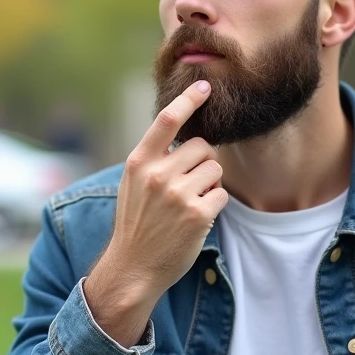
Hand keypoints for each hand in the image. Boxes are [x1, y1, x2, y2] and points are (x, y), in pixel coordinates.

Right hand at [84, 80, 227, 346]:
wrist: (132, 268)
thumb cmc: (136, 225)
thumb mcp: (132, 185)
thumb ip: (153, 159)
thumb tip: (185, 134)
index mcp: (139, 162)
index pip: (167, 121)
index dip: (188, 100)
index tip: (205, 86)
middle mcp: (157, 174)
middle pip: (202, 147)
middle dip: (203, 164)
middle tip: (188, 186)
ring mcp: (177, 194)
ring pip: (215, 170)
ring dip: (210, 185)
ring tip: (190, 204)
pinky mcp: (196, 215)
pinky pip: (221, 196)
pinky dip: (214, 206)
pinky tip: (197, 219)